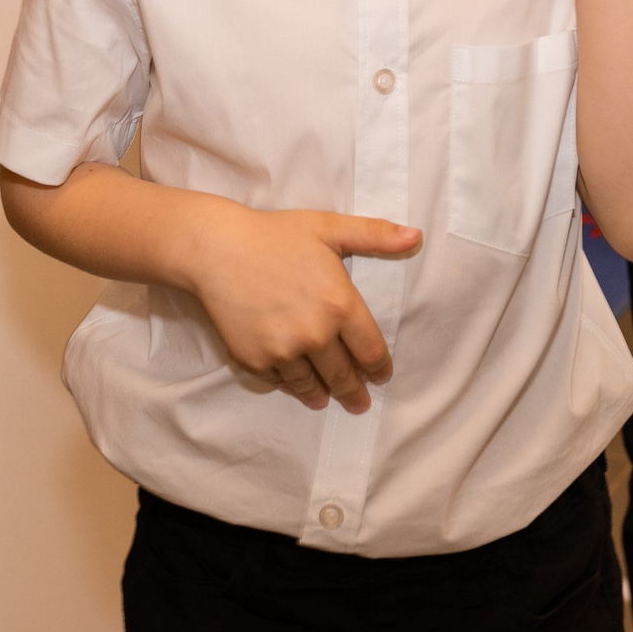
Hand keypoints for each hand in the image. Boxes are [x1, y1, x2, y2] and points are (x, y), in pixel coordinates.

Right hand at [188, 205, 419, 412]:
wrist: (216, 250)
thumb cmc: (276, 235)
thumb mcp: (328, 228)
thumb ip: (375, 235)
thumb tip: (416, 236)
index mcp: (340, 305)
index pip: (371, 352)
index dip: (380, 368)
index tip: (381, 376)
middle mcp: (315, 335)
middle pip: (344, 376)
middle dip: (354, 393)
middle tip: (359, 404)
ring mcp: (284, 352)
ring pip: (312, 386)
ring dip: (323, 395)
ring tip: (327, 400)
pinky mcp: (255, 360)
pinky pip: (280, 382)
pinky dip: (290, 385)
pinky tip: (295, 385)